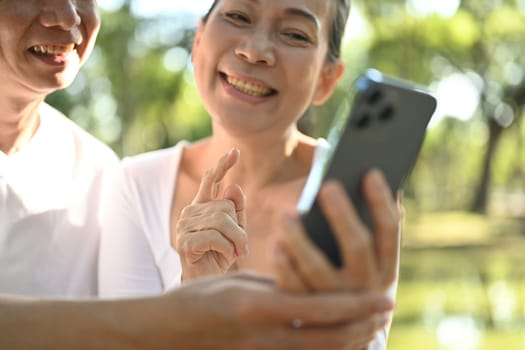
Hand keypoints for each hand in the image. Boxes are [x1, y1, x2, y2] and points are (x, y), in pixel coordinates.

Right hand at [162, 272, 393, 349]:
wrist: (165, 333)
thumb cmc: (197, 298)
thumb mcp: (239, 282)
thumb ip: (278, 287)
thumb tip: (309, 288)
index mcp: (259, 307)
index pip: (322, 308)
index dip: (359, 305)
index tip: (385, 297)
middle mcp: (265, 337)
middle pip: (330, 340)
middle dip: (363, 328)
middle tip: (385, 314)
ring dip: (350, 343)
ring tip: (370, 329)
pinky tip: (339, 343)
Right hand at [174, 148, 247, 281]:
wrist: (207, 283)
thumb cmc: (220, 256)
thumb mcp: (235, 231)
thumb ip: (237, 210)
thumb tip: (233, 186)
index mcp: (202, 207)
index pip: (212, 181)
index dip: (223, 166)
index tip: (235, 152)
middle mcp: (190, 213)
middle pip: (225, 206)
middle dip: (239, 227)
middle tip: (241, 246)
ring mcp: (185, 226)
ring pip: (222, 221)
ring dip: (235, 239)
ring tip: (236, 252)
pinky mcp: (184, 242)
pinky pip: (215, 237)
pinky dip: (226, 248)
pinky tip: (225, 256)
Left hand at [273, 169, 401, 348]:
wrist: (349, 332)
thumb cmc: (358, 276)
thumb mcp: (374, 260)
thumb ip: (372, 225)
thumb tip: (371, 180)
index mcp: (387, 267)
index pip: (388, 231)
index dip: (381, 202)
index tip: (371, 173)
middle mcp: (367, 286)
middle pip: (357, 246)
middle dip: (342, 215)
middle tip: (328, 186)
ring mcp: (338, 302)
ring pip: (318, 270)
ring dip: (302, 241)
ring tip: (288, 216)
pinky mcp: (309, 313)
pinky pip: (294, 289)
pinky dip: (284, 267)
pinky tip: (276, 245)